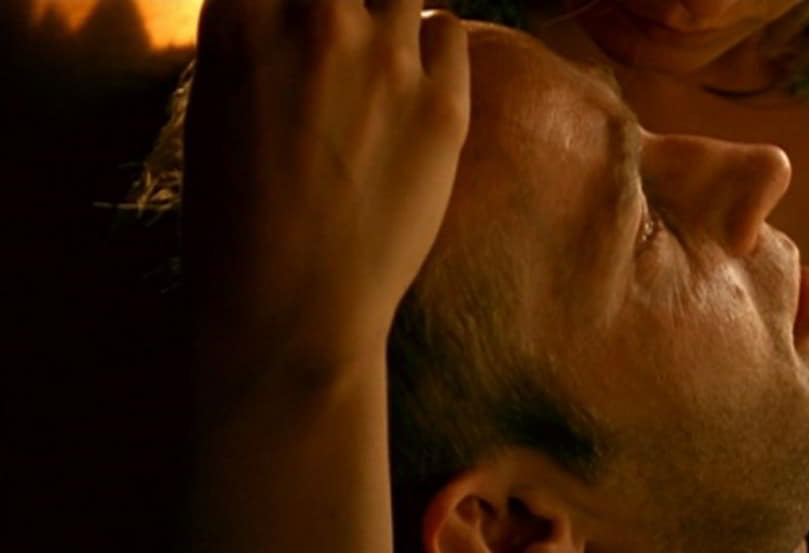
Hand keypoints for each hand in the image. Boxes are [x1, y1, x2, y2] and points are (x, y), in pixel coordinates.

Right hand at [185, 0, 468, 362]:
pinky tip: (413, 81)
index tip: (297, 22)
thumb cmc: (233, 222)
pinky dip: (430, 45)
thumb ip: (249, 43)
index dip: (288, 1)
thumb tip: (282, 13)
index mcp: (241, 20)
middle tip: (338, 44)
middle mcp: (317, 22)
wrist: (294, 307)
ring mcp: (386, 61)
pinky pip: (447, 30)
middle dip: (337, 7)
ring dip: (384, 15)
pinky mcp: (443, 104)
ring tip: (375, 61)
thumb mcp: (211, 112)